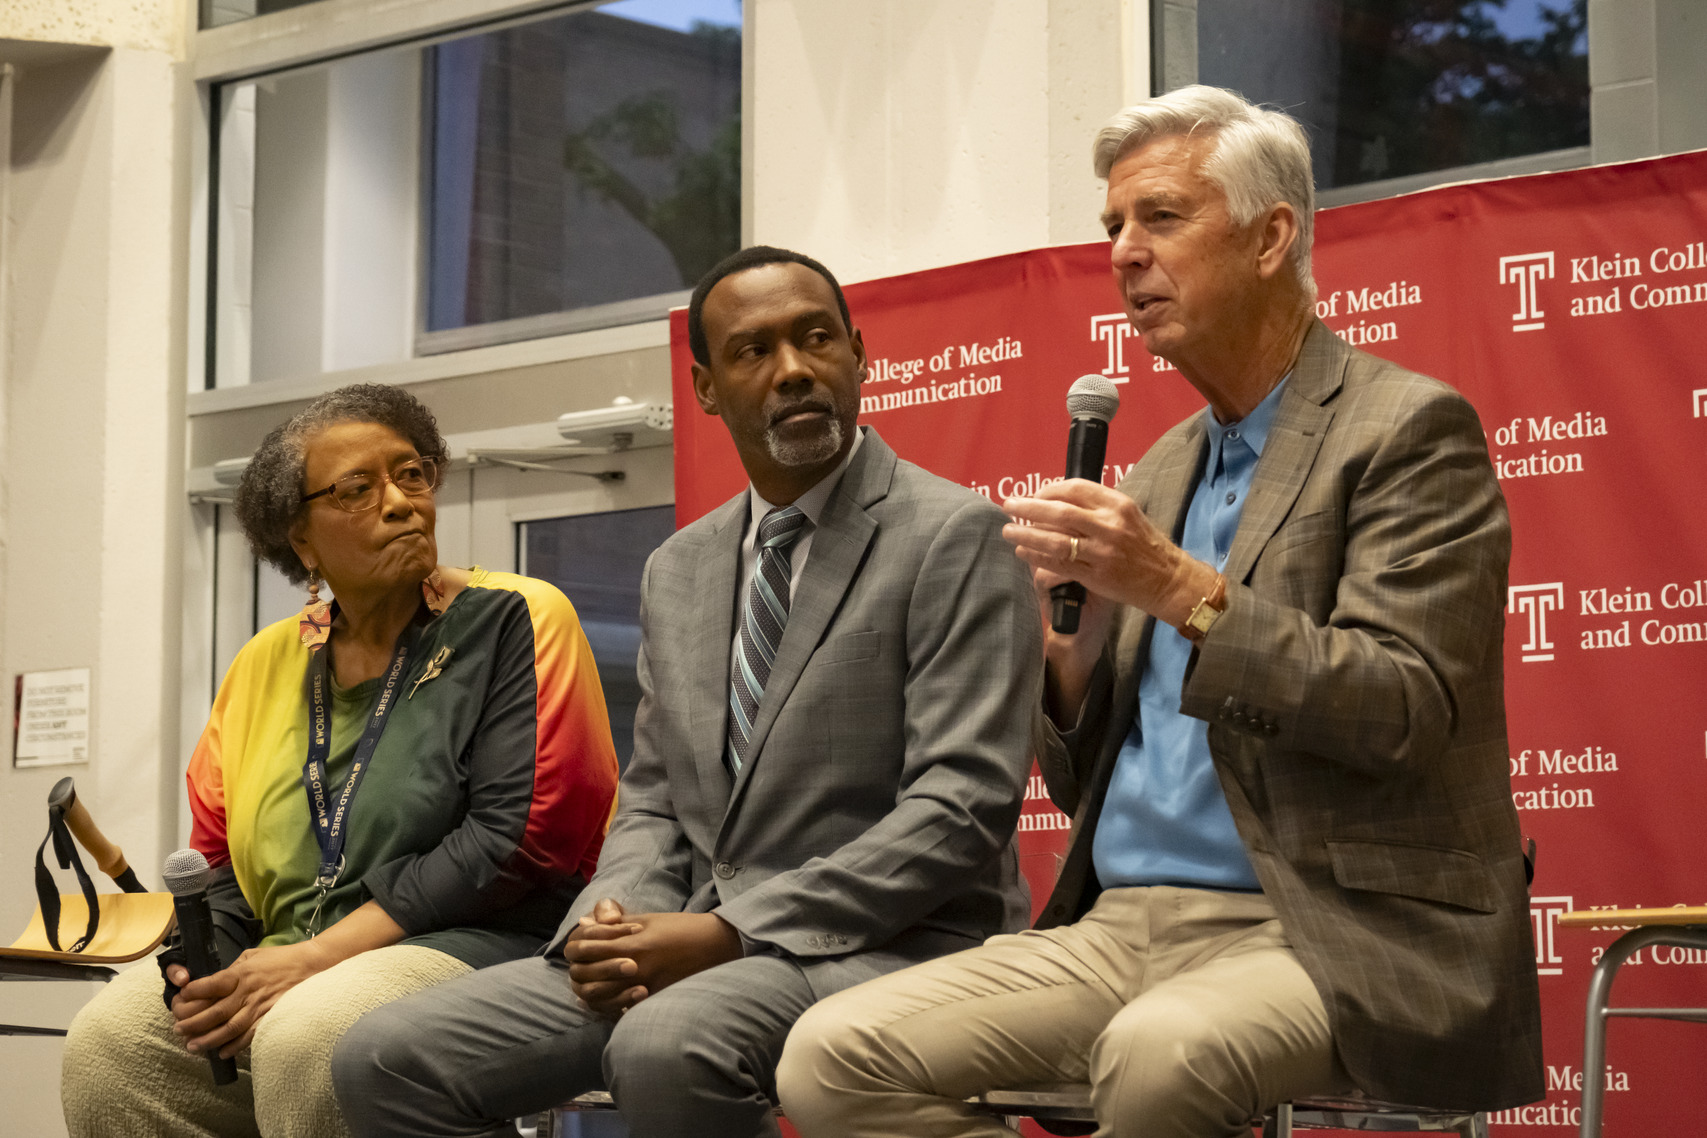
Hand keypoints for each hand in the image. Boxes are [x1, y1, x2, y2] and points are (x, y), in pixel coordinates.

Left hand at [168, 940, 336, 1058]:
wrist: (312, 965)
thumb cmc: (280, 958)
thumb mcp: (252, 956)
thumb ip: (231, 970)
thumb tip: (212, 984)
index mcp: (242, 974)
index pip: (211, 985)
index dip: (192, 993)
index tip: (181, 998)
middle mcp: (248, 992)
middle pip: (214, 1012)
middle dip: (192, 1023)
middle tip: (178, 1029)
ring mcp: (260, 1008)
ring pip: (228, 1029)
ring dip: (208, 1040)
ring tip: (191, 1046)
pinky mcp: (271, 1018)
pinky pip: (250, 1037)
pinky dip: (234, 1047)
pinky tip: (221, 1053)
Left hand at [566, 908, 741, 1019]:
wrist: (714, 946)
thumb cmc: (681, 928)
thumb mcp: (647, 920)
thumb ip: (614, 924)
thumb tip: (584, 923)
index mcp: (630, 945)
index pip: (585, 949)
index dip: (576, 947)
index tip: (579, 945)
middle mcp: (634, 969)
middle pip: (585, 978)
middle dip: (577, 971)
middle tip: (580, 966)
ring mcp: (643, 989)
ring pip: (598, 999)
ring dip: (588, 992)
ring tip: (587, 985)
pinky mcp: (652, 1001)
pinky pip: (618, 1011)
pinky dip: (605, 1007)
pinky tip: (601, 1001)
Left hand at [1003, 479, 1216, 627]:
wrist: (1168, 579)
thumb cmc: (1146, 545)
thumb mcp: (1128, 515)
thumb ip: (1098, 506)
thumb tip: (1059, 499)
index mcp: (1118, 504)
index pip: (1075, 488)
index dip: (1049, 490)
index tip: (1035, 495)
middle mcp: (1110, 525)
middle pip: (1060, 511)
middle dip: (1028, 507)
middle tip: (1009, 506)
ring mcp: (1102, 552)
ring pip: (1055, 539)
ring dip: (1026, 534)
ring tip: (1009, 531)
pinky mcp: (1096, 575)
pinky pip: (1059, 564)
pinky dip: (1037, 557)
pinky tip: (1023, 553)